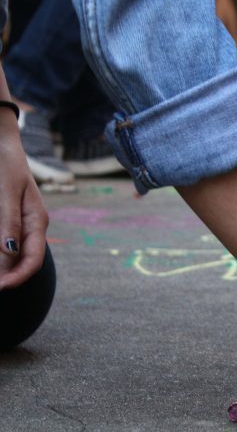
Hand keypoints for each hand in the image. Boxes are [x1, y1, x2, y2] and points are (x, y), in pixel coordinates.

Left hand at [0, 134, 48, 289]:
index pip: (33, 258)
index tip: (1, 287)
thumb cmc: (5, 165)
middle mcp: (31, 226)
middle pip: (24, 260)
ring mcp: (20, 223)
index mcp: (37, 220)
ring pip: (13, 253)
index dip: (19, 276)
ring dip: (2, 266)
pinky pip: (5, 242)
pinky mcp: (9, 219)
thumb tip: (8, 253)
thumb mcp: (6, 193)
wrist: (1, 145)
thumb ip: (8, 222)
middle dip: (8, 275)